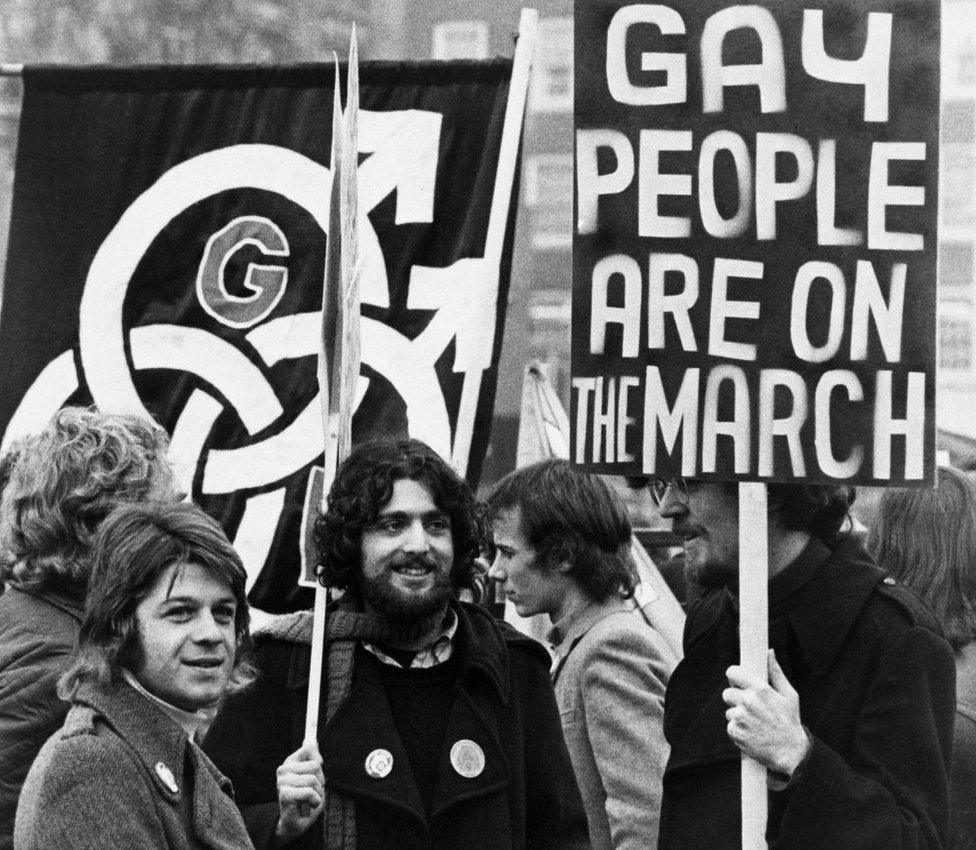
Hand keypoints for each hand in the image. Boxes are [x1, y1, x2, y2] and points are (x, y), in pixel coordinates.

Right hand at [275, 742, 324, 842]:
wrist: (294, 824)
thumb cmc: (305, 800)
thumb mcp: (312, 776)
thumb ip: (311, 758)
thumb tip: (312, 739)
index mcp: (290, 762)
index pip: (309, 748)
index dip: (319, 761)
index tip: (317, 773)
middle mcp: (284, 769)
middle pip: (315, 766)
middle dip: (320, 781)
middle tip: (313, 792)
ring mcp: (282, 781)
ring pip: (313, 780)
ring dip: (318, 793)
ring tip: (310, 800)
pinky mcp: (284, 794)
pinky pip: (309, 792)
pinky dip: (314, 801)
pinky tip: (308, 806)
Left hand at [723, 649, 809, 776]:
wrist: (790, 752)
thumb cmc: (790, 722)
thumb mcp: (789, 695)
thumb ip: (776, 672)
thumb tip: (769, 652)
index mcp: (759, 689)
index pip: (732, 672)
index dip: (735, 677)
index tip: (739, 683)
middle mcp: (747, 701)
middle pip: (727, 693)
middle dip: (736, 699)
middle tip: (751, 708)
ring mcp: (739, 717)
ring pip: (729, 711)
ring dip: (738, 716)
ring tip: (755, 723)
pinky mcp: (734, 731)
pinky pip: (730, 726)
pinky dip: (738, 729)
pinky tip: (752, 733)